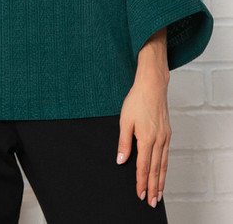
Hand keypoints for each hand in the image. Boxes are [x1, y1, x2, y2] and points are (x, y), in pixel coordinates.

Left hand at [116, 29, 170, 207]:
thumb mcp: (125, 120)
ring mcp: (164, 137)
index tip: (140, 194)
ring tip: (159, 193)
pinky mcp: (167, 132)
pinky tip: (163, 172)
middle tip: (152, 202)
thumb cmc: (137, 100)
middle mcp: (158, 140)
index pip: (143, 166)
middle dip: (153, 187)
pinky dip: (165, 167)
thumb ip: (124, 142)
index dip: (141, 182)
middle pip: (156, 169)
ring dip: (161, 180)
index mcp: (146, 139)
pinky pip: (166, 155)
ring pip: (163, 164)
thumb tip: (121, 160)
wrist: (152, 85)